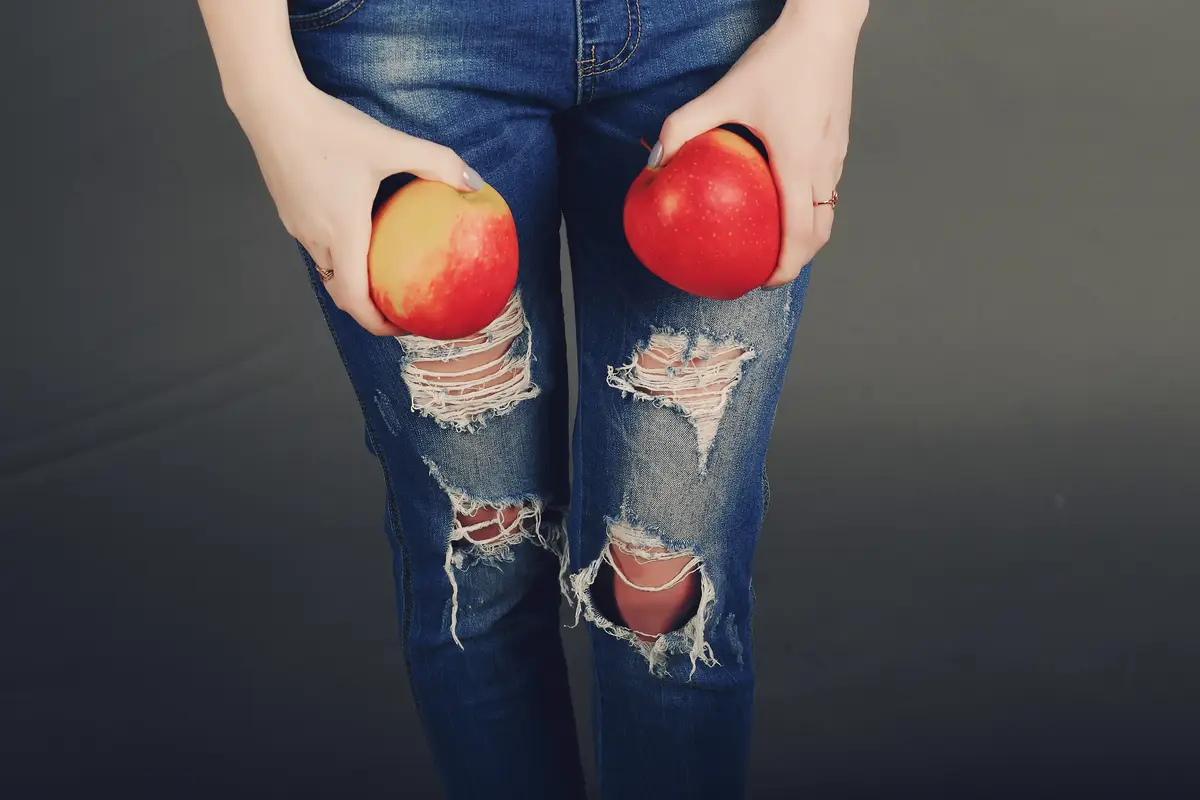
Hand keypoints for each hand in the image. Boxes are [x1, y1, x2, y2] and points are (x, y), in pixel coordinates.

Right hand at [236, 81, 481, 334]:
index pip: (356, 301)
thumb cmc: (329, 129)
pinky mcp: (289, 211)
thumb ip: (435, 162)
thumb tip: (473, 182)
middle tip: (400, 303)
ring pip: (327, 268)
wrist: (270, 106)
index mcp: (341, 235)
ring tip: (384, 271)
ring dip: (354, 279)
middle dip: (370, 307)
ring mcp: (298, 227)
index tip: (405, 325)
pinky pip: (316, 245)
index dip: (379, 323)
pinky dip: (339, 253)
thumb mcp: (389, 143)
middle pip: (342, 291)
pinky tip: (359, 229)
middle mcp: (316, 240)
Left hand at [652, 0, 866, 287]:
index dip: (785, 267)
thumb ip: (686, 127)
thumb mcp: (724, 93)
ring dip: (805, 236)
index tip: (763, 280)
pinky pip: (827, 189)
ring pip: (827, 212)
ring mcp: (837, 156)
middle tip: (764, 270)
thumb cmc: (779, 59)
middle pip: (820, 234)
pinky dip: (809, 208)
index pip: (801, 235)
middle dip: (796, 261)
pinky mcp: (839, 142)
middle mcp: (825, 167)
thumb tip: (655, 162)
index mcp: (800, 166)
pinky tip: (780, 197)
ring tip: (772, 242)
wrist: (827, 26)